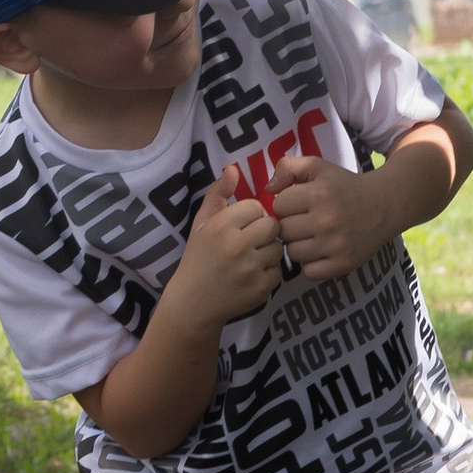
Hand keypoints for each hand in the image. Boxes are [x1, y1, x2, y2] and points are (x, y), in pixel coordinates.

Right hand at [167, 168, 289, 329]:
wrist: (194, 302)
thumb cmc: (198, 258)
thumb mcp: (201, 224)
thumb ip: (217, 194)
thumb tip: (234, 169)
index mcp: (221, 226)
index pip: (256, 207)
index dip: (251, 216)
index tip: (241, 226)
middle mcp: (237, 245)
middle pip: (272, 226)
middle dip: (264, 232)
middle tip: (250, 242)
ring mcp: (251, 268)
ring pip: (279, 248)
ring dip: (269, 251)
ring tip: (252, 258)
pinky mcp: (261, 288)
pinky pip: (279, 271)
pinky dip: (269, 272)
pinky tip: (253, 275)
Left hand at [266, 146, 387, 284]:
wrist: (384, 205)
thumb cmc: (345, 186)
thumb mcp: (318, 167)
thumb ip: (289, 167)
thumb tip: (268, 189)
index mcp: (319, 194)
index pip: (278, 205)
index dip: (286, 203)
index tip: (299, 203)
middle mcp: (326, 221)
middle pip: (283, 231)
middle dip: (290, 224)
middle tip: (304, 221)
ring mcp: (335, 245)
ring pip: (293, 253)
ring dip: (298, 245)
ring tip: (311, 236)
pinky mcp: (343, 264)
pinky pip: (309, 272)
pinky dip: (311, 264)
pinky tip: (320, 251)